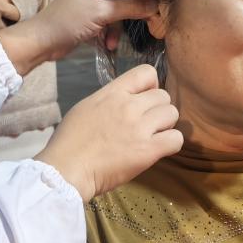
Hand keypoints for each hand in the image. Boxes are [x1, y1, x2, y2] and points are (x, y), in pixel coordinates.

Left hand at [0, 0, 156, 75]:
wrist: (41, 42)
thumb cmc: (68, 21)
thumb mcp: (101, 13)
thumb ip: (129, 8)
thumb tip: (154, 4)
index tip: (153, 5)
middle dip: (129, 15)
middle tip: (145, 24)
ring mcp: (89, 8)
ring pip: (114, 16)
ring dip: (116, 30)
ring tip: (112, 43)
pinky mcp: (86, 23)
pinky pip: (106, 26)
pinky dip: (108, 35)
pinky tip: (107, 46)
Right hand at [37, 64, 181, 200]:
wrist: (66, 169)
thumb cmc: (69, 142)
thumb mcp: (86, 107)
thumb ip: (109, 100)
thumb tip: (123, 102)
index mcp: (112, 93)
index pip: (146, 73)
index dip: (151, 85)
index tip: (144, 99)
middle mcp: (129, 106)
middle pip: (163, 96)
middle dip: (157, 109)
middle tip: (147, 124)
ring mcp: (139, 128)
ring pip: (172, 115)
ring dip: (165, 126)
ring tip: (152, 137)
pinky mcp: (148, 151)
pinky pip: (176, 139)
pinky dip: (170, 144)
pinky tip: (158, 149)